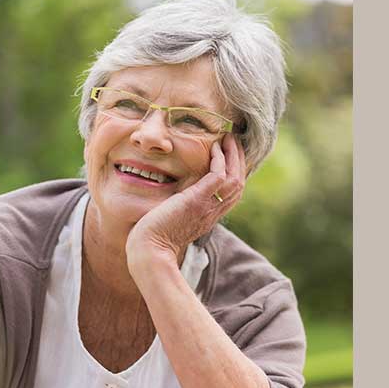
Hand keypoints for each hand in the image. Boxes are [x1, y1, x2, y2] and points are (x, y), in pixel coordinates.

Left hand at [126, 133, 246, 271]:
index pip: (232, 193)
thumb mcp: (172, 217)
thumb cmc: (153, 236)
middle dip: (239, 160)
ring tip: (229, 138)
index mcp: (208, 216)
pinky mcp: (197, 201)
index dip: (234, 172)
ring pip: (235, 179)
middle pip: (239, 184)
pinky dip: (220, 160)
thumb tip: (171, 192)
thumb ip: (178, 204)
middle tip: (234, 141)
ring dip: (234, 156)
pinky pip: (219, 177)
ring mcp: (207, 207)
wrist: (149, 249)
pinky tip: (215, 148)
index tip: (228, 155)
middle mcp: (213, 212)